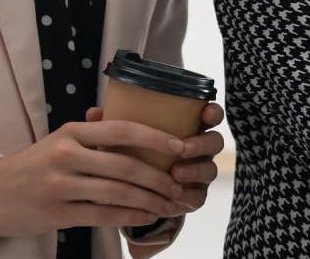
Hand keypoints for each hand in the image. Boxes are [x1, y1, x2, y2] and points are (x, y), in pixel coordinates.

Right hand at [0, 121, 185, 236]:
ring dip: (149, 200)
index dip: (155, 137)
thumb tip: (134, 123)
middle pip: (124, 165)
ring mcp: (59, 184)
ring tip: (169, 204)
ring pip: (117, 191)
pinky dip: (129, 216)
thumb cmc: (34, 165)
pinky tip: (146, 216)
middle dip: (158, 178)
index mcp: (72, 132)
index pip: (122, 129)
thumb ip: (94, 132)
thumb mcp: (60, 140)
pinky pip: (101, 214)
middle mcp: (66, 155)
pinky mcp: (55, 212)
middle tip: (179, 186)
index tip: (181, 146)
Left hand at [86, 103, 225, 213]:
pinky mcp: (193, 196)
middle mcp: (199, 149)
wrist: (130, 192)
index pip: (210, 115)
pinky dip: (188, 196)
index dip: (213, 113)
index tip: (205, 113)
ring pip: (210, 169)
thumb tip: (94, 112)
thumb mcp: (121, 138)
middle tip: (183, 148)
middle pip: (215, 142)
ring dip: (195, 170)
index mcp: (188, 128)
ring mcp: (199, 173)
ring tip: (175, 173)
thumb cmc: (130, 155)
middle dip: (202, 144)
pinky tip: (175, 197)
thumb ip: (111, 125)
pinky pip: (199, 197)